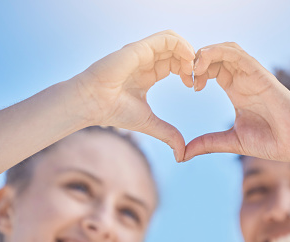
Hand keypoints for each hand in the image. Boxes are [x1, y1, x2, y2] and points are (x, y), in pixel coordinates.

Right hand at [72, 30, 194, 160]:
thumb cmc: (114, 111)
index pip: (174, 63)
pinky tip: (187, 61)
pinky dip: (182, 45)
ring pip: (173, 40)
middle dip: (191, 62)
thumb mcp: (149, 123)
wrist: (93, 104)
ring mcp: (142, 52)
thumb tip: (181, 155)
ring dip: (188, 51)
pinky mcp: (139, 48)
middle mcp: (146, 60)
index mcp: (148, 73)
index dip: (188, 71)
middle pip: (176, 51)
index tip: (193, 86)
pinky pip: (166, 38)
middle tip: (196, 78)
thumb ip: (167, 134)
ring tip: (192, 69)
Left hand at [184, 42, 289, 162]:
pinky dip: (219, 53)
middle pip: (216, 55)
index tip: (189, 85)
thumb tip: (181, 155)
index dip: (196, 71)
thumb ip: (207, 144)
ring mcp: (253, 75)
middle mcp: (243, 79)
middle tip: (187, 76)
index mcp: (236, 90)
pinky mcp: (261, 75)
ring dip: (206, 53)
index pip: (213, 68)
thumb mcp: (231, 142)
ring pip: (227, 49)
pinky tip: (205, 64)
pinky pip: (239, 55)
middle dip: (197, 60)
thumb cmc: (270, 142)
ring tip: (194, 69)